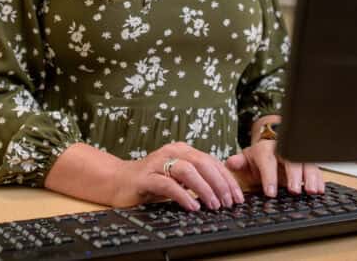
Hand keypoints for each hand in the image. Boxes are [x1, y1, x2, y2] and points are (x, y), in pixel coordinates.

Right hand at [111, 142, 245, 210]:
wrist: (118, 181)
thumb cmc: (151, 180)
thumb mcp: (178, 177)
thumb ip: (196, 178)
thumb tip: (224, 191)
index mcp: (182, 150)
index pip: (211, 161)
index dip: (227, 178)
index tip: (238, 196)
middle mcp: (171, 152)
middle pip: (202, 163)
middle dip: (219, 183)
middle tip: (229, 202)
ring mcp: (157, 163)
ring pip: (187, 171)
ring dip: (204, 188)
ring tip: (214, 205)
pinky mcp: (146, 177)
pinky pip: (168, 184)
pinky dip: (183, 195)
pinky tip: (192, 206)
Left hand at [226, 139, 324, 197]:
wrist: (273, 142)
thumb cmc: (260, 155)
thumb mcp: (247, 157)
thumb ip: (239, 162)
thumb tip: (230, 163)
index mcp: (265, 150)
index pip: (267, 162)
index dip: (269, 177)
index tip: (270, 193)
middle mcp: (283, 150)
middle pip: (290, 160)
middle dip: (293, 175)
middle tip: (293, 190)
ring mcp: (297, 155)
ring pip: (306, 163)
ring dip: (309, 177)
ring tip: (311, 191)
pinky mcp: (307, 161)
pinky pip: (315, 167)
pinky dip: (319, 179)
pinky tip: (320, 189)